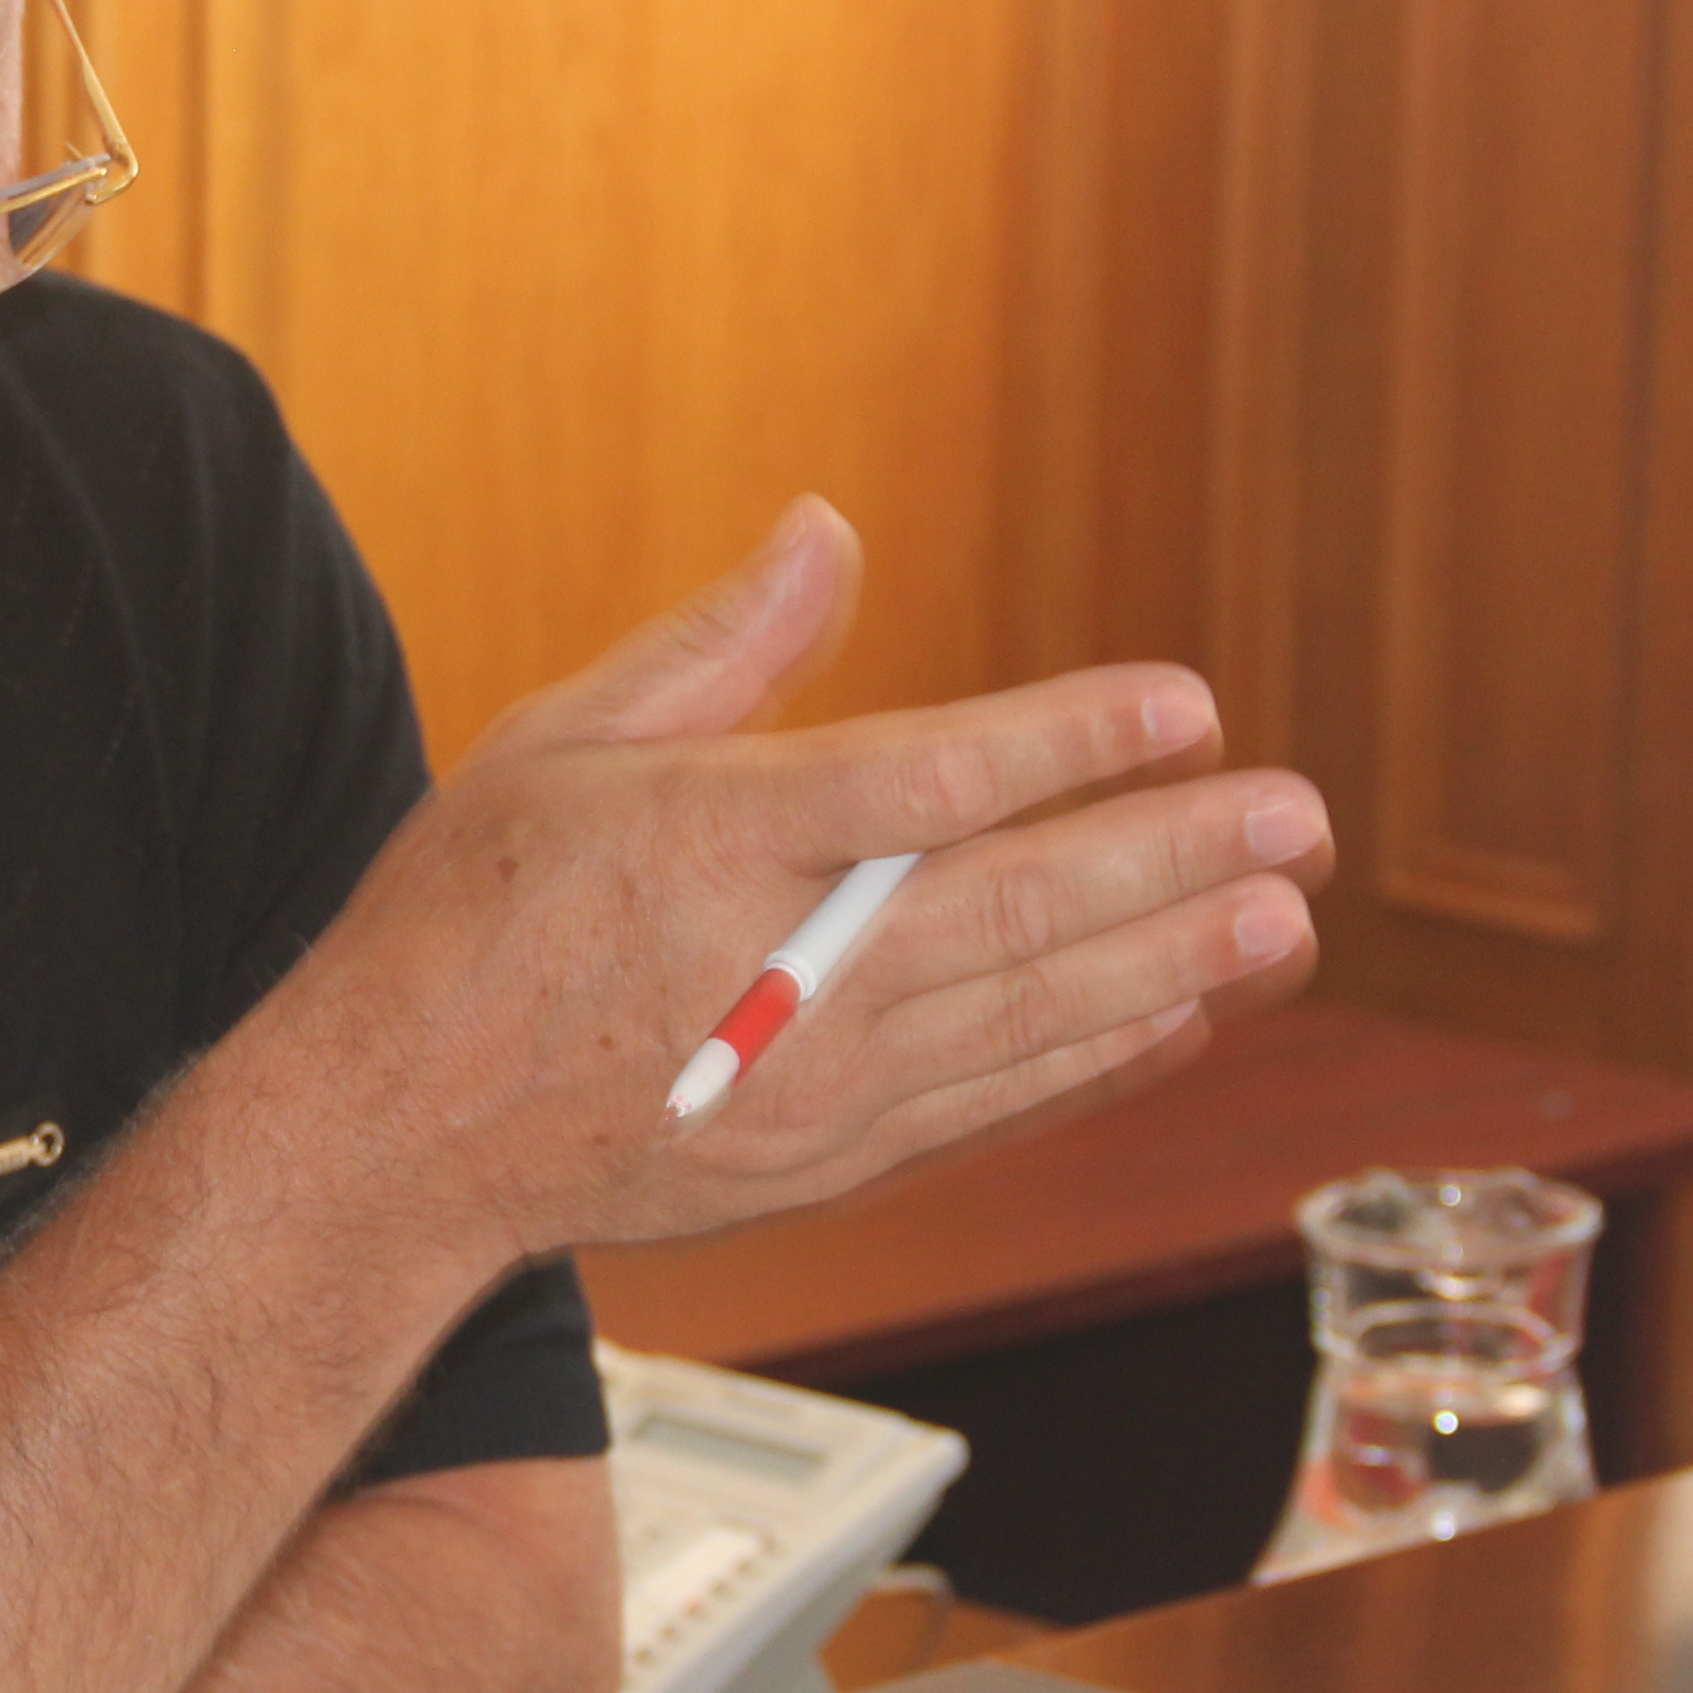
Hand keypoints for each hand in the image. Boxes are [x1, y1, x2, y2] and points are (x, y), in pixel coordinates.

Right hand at [272, 499, 1329, 1267]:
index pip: (927, 779)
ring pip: (1030, 1014)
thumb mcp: (559, 743)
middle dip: (1173, 859)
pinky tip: (1177, 1020)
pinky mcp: (827, 1160)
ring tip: (1283, 917)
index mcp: (710, 843)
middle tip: (1297, 820)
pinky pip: (995, 1107)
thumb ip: (720, 646)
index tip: (1183, 705)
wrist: (395, 1139)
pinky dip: (1094, 1062)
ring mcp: (812, 1083)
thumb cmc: (464, 923)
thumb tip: (832, 531)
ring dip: (1170, 963)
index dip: (1071, 741)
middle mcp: (779, 971)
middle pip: (1014, 906)